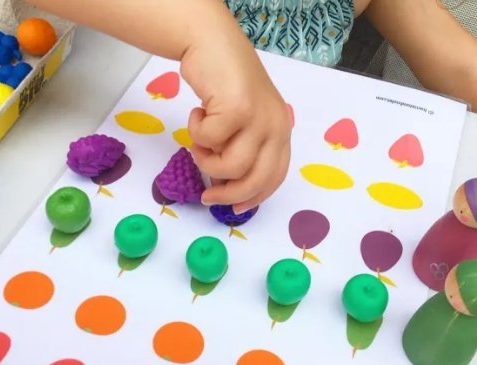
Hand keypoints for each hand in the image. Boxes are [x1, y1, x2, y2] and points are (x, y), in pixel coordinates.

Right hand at [181, 12, 291, 212]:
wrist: (212, 43)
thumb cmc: (225, 85)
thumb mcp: (242, 124)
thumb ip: (240, 151)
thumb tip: (224, 185)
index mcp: (281, 132)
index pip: (275, 177)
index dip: (254, 197)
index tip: (236, 209)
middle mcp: (277, 126)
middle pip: (255, 180)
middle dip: (228, 195)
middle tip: (207, 196)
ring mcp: (259, 117)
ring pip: (230, 166)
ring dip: (206, 159)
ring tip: (199, 139)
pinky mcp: (238, 108)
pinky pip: (209, 141)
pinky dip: (195, 132)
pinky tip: (197, 113)